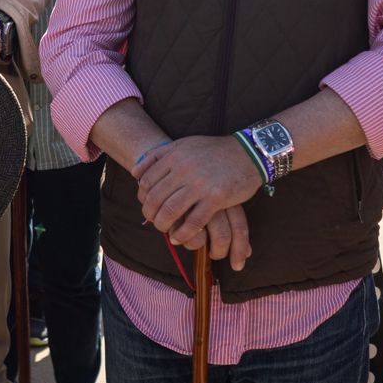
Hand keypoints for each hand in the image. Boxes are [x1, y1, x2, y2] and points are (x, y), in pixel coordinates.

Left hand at [135, 135, 258, 269]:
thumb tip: (135, 172)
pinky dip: (183, 233)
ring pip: (170, 211)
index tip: (147, 205)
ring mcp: (200, 184)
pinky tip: (179, 237)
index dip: (143, 197)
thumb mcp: (184, 145)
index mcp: (174, 155)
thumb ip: (159, 155)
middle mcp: (184, 169)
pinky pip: (193, 222)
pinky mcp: (216, 199)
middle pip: (155, 198)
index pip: (146, 181)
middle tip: (153, 222)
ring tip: (164, 230)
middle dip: (150, 214)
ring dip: (163, 225)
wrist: (248, 153)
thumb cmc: (214, 151)